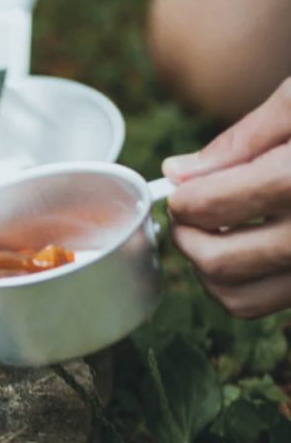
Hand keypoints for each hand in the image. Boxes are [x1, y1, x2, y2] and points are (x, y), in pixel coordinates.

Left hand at [162, 77, 290, 316]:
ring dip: (208, 268)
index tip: (181, 187)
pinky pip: (265, 304)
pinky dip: (241, 284)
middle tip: (189, 211)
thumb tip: (177, 171)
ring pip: (236, 298)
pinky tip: (250, 248)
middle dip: (186, 235)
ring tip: (216, 232)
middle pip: (217, 261)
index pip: (209, 205)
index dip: (180, 198)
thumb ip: (241, 139)